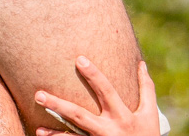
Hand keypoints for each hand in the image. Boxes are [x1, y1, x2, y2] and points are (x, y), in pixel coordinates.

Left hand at [34, 57, 159, 135]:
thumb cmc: (147, 135)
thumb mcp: (149, 114)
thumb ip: (145, 89)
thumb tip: (141, 63)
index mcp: (122, 116)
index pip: (106, 91)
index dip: (94, 75)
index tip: (79, 59)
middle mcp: (108, 130)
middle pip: (79, 116)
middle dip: (58, 105)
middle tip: (38, 94)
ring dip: (54, 134)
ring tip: (38, 127)